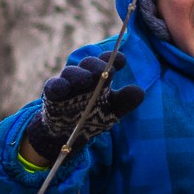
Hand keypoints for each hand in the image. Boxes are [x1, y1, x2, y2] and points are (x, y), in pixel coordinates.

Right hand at [24, 52, 143, 160]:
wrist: (70, 134)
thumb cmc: (93, 117)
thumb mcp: (113, 111)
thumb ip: (125, 102)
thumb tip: (140, 91)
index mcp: (101, 77)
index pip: (109, 62)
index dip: (115, 59)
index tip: (121, 61)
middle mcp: (85, 76)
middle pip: (90, 64)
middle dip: (96, 65)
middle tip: (103, 70)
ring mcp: (68, 84)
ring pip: (71, 72)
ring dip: (78, 74)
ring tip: (85, 80)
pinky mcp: (53, 94)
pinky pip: (54, 86)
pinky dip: (57, 86)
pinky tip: (62, 88)